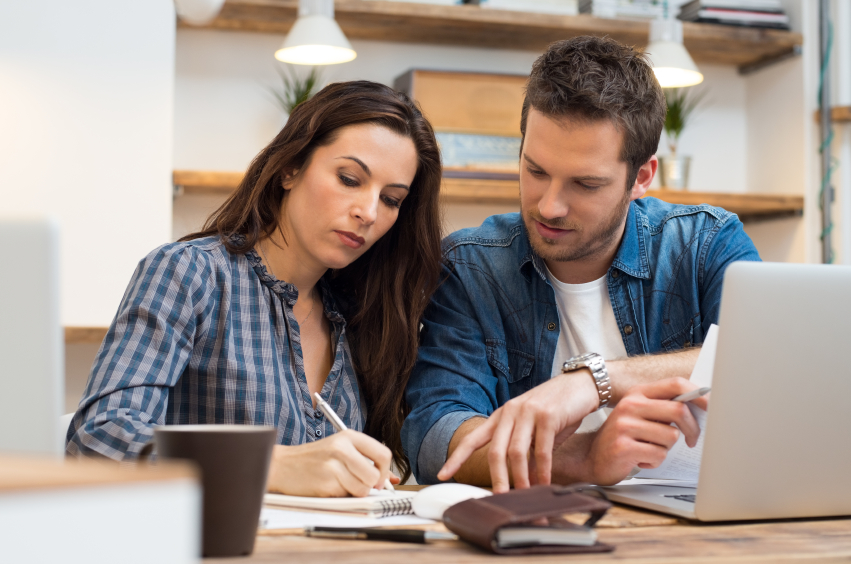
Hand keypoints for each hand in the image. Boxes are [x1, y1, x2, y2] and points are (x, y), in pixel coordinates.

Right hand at [266, 430, 398, 496]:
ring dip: (355, 492)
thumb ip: (367, 462)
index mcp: (349, 436)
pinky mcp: (325, 482)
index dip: (385, 471)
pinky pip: (346, 496)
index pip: (383, 453)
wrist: (282, 465)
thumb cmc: (313, 459)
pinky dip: (341, 496)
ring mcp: (333, 465)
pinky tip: (329, 486)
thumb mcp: (341, 451)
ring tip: (341, 483)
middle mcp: (342, 448)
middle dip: (371, 485)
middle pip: (375, 475)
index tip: (379, 478)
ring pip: (362, 489)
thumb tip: (394, 480)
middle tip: (360, 484)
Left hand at [438, 371, 599, 492]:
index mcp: (501, 415)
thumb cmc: (557, 408)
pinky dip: (542, 471)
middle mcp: (510, 411)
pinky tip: (544, 483)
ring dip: (520, 478)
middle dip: (496, 478)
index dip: (457, 458)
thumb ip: (523, 447)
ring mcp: (528, 412)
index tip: (443, 474)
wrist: (582, 384)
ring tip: (524, 495)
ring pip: (516, 453)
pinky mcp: (547, 415)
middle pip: (495, 451)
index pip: (473, 438)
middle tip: (499, 498)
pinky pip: (541, 450)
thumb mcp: (533, 426)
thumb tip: (520, 478)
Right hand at [584, 377, 708, 485]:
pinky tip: (641, 459)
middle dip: (693, 429)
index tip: (712, 406)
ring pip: (671, 437)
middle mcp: (630, 405)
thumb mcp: (640, 415)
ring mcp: (624, 425)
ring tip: (651, 449)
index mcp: (638, 393)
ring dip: (666, 449)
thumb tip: (702, 406)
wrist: (592, 457)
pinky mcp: (623, 446)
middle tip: (692, 439)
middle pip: (679, 410)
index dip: (699, 394)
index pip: (675, 384)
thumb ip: (664, 408)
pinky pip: (658, 455)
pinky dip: (654, 461)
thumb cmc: (623, 437)